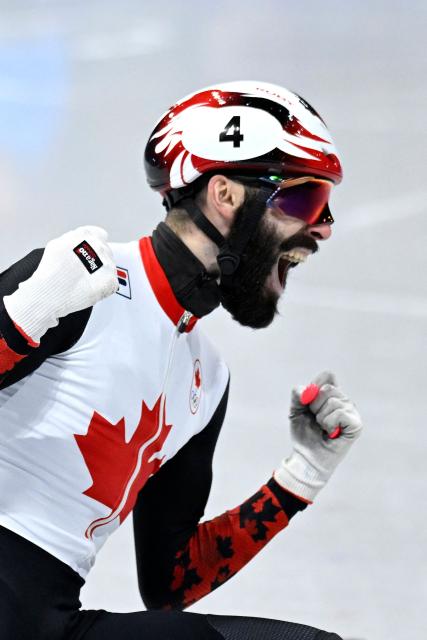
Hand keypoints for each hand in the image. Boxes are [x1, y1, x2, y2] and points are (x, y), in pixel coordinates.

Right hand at [4, 226, 117, 343]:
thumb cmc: (50, 271)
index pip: (100, 235)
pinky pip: (112, 284)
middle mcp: (99, 246)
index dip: (94, 246)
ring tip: (85, 282)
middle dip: (97, 261)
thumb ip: (72, 241)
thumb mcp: (57, 244)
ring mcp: (107, 263)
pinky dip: (103, 288)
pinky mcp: (111, 280)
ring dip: (101, 274)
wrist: (51, 290)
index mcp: (86, 235)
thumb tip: (78, 246)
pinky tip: (90, 290)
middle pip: (105, 252)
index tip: (91, 254)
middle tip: (85, 272)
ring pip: (109, 268)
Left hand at [274, 371, 362, 502]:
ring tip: (323, 428)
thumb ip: (297, 395)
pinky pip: (340, 413)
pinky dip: (329, 423)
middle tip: (316, 419)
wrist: (307, 457)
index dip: (315, 386)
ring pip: (332, 402)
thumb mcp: (296, 411)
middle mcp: (344, 400)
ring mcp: (352, 412)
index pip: (328, 375)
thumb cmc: (304, 434)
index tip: (307, 402)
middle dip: (314, 405)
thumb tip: (305, 389)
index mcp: (332, 394)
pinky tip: (330, 432)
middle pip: (327, 388)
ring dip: (321, 418)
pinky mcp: (356, 425)